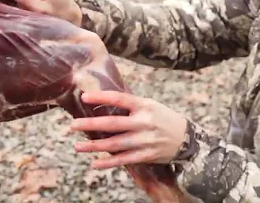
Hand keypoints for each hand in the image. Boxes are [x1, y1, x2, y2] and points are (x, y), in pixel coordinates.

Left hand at [70, 91, 187, 169]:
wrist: (187, 138)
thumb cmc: (162, 118)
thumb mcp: (149, 105)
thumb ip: (130, 105)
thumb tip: (103, 100)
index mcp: (144, 105)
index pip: (119, 99)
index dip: (101, 97)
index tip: (84, 97)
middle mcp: (144, 122)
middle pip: (113, 124)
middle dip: (91, 125)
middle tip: (73, 125)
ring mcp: (145, 140)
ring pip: (115, 144)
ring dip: (95, 146)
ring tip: (78, 146)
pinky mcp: (146, 155)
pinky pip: (124, 160)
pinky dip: (108, 163)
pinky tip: (95, 163)